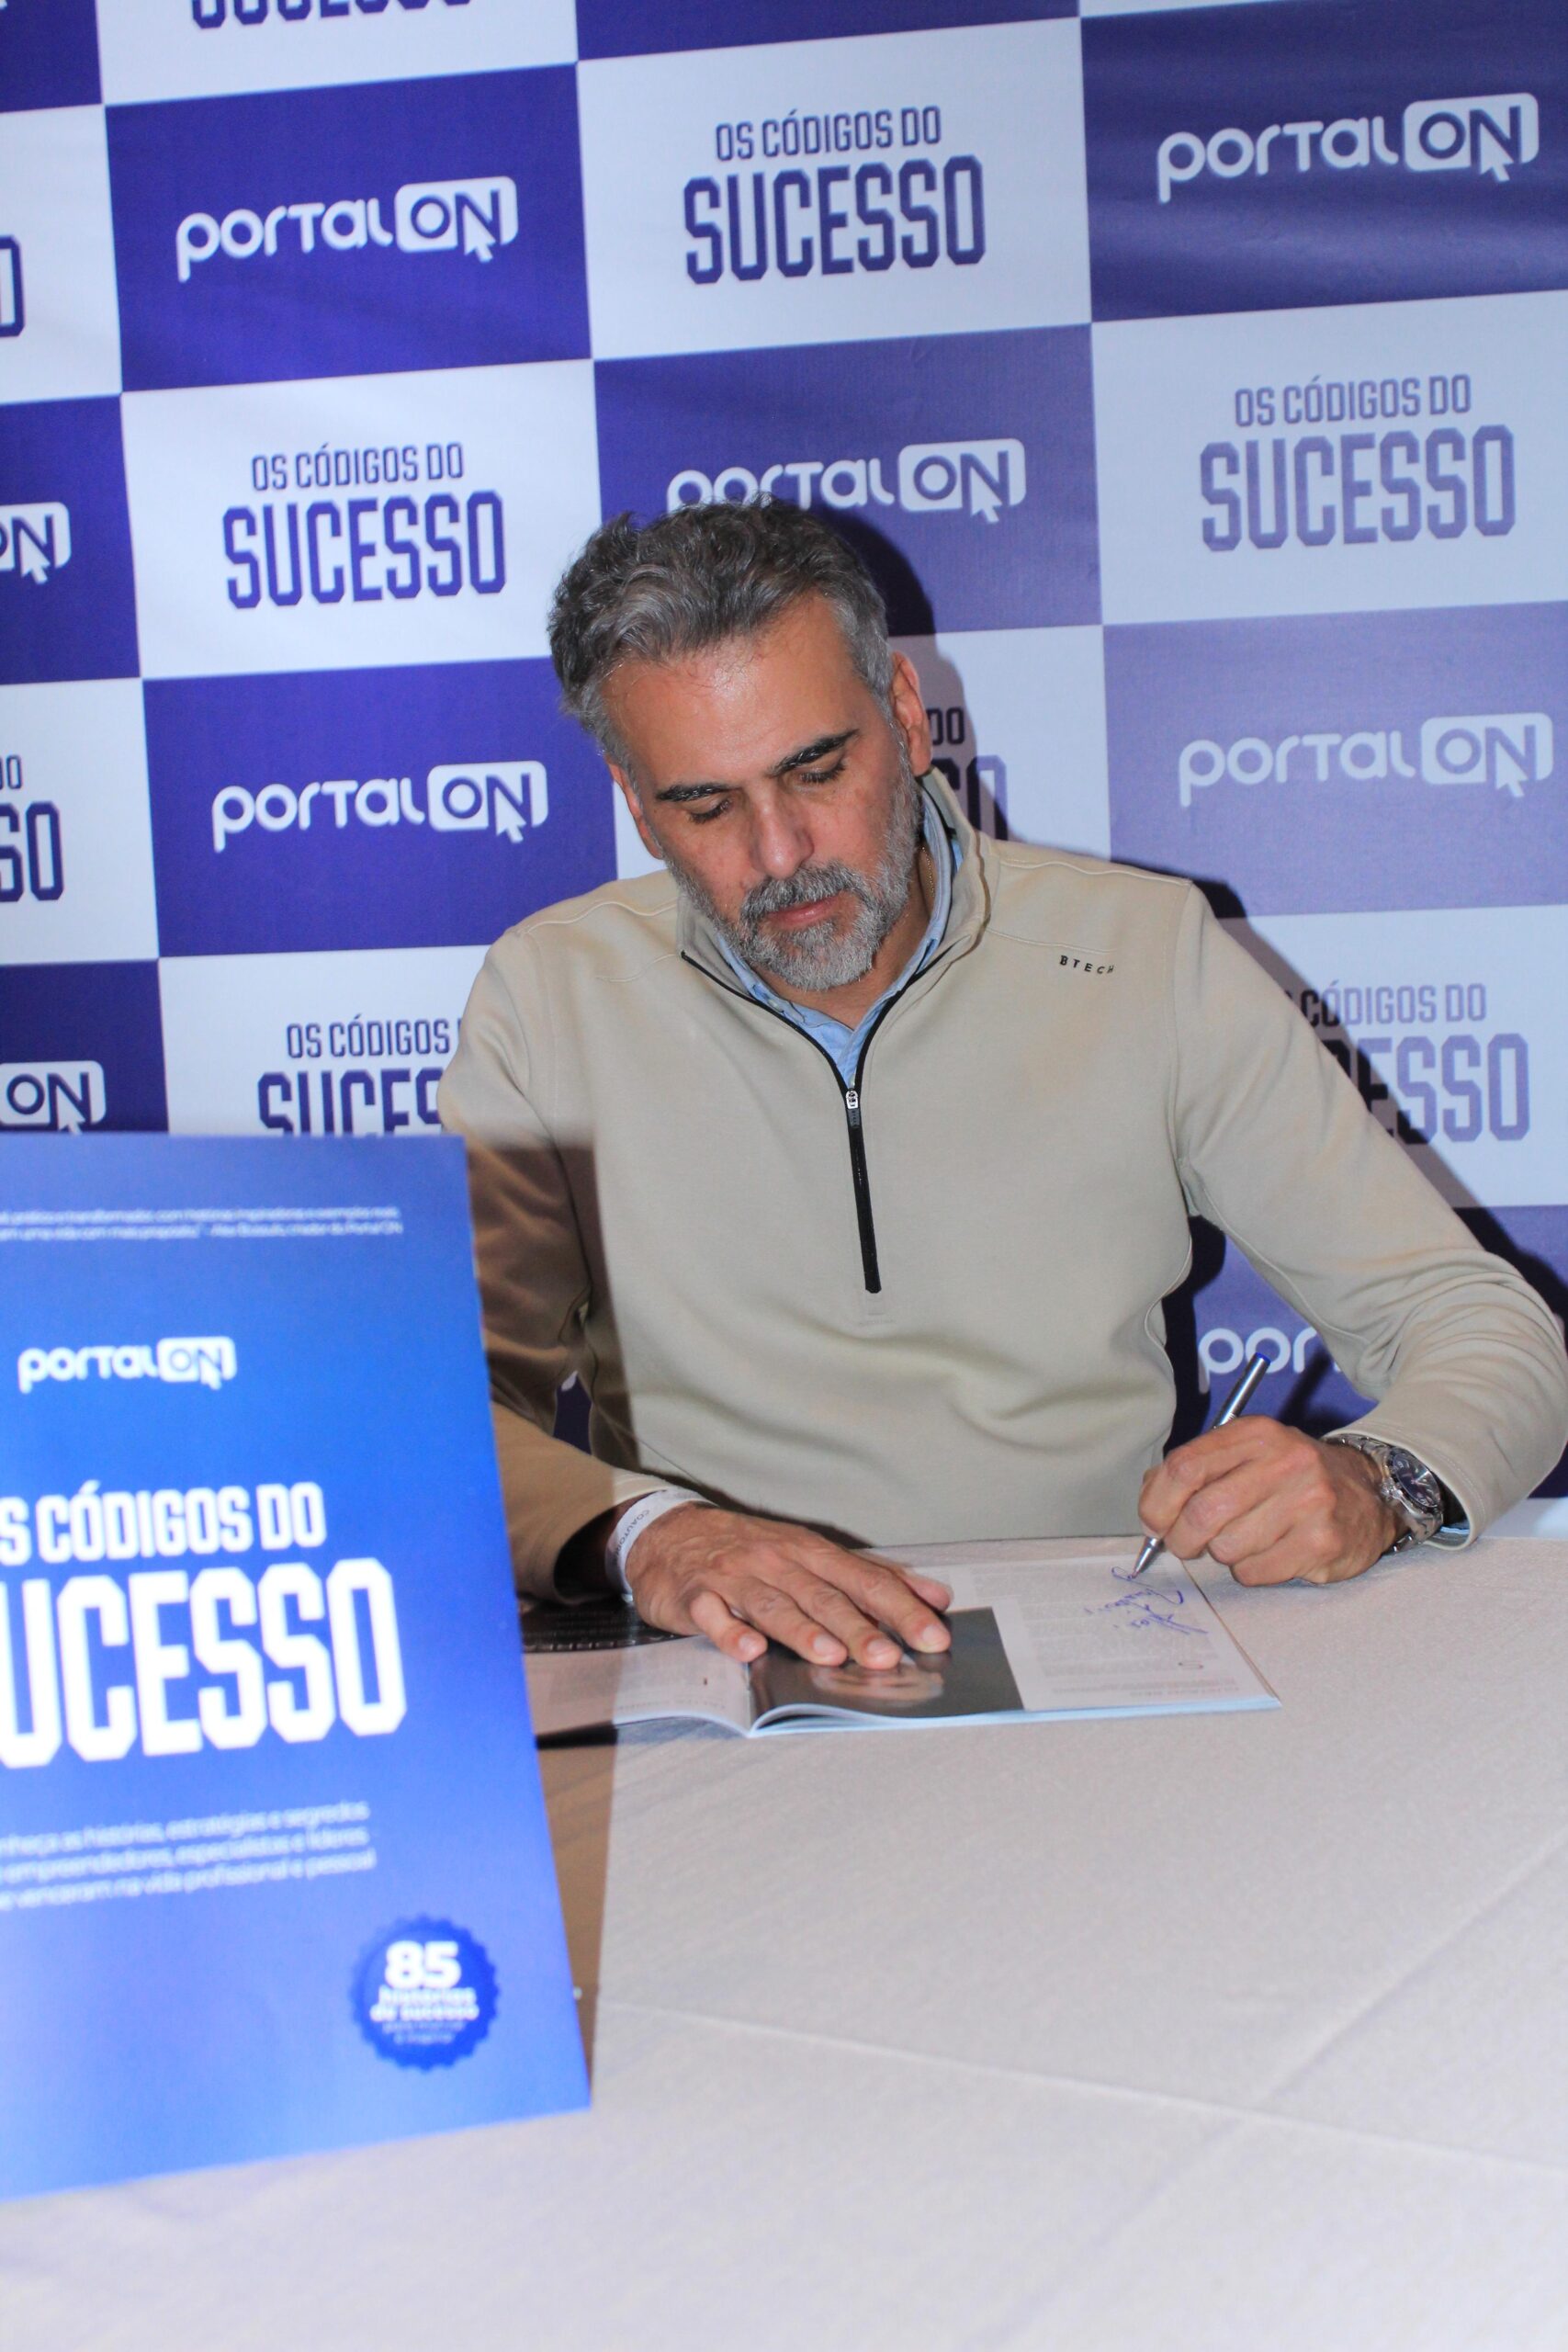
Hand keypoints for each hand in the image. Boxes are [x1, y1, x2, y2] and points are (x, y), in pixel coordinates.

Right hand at [623, 1505, 952, 1668]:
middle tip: (889, 1657)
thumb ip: (870, 1576)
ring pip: (774, 1606)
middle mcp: (778, 1562)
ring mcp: (736, 1579)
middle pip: (825, 1597)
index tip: (934, 1635)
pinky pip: (714, 1617)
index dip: (901, 1608)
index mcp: (811, 1552)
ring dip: (803, 1631)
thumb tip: (934, 1596)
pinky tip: (749, 1650)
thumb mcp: (811, 1554)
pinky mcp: (696, 1597)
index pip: (865, 1580)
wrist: (669, 1535)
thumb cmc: (751, 1550)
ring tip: (830, 1655)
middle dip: (859, 1627)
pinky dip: (732, 1633)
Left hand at [1138, 1418, 1399, 1586]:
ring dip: (1222, 1554)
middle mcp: (1285, 1461)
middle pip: (1202, 1511)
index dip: (1157, 1501)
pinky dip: (1249, 1571)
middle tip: (1186, 1545)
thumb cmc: (1290, 1478)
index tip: (1153, 1522)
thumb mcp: (1248, 1455)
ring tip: (1243, 1540)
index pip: (1184, 1466)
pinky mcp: (1322, 1541)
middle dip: (1182, 1539)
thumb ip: (1197, 1470)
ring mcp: (1308, 1501)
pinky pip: (1254, 1572)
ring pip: (1227, 1547)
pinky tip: (1269, 1554)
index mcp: (1256, 1434)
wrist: (1368, 1493)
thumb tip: (1151, 1506)